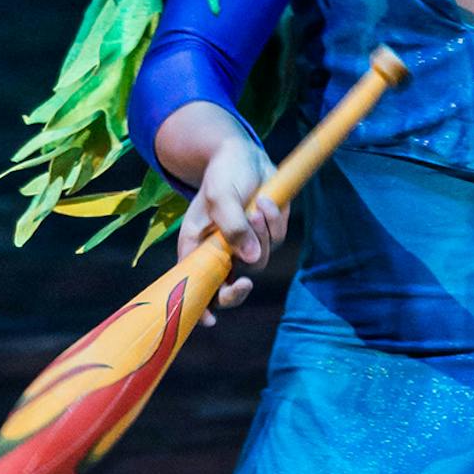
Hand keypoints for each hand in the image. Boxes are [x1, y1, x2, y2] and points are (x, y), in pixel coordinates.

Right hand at [176, 134, 285, 326]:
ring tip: (256, 207)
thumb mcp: (221, 195)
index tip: (210, 320)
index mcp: (197, 247)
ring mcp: (245, 244)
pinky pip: (277, 240)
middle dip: (239, 288)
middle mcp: (220, 251)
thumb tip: (250, 258)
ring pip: (259, 260)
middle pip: (230, 288)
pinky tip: (267, 201)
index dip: (200, 308)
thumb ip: (233, 227)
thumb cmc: (223, 174)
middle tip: (245, 281)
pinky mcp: (267, 234)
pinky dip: (274, 222)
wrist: (243, 153)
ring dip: (262, 235)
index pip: (196, 286)